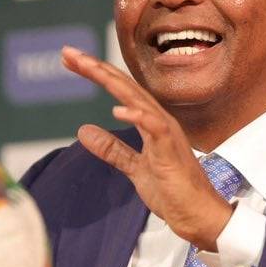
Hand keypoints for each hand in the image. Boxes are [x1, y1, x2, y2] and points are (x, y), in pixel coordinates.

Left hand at [61, 46, 233, 250]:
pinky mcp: (171, 151)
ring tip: (88, 67)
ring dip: (111, 82)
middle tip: (68, 52)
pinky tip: (118, 109)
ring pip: (137, 99)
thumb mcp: (133, 167)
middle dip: (96, 67)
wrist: (197, 214)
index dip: (95, 73)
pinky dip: (138, 116)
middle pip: (124, 86)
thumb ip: (111, 148)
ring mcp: (167, 133)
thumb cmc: (172, 190)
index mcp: (150, 121)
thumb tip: (83, 130)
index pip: (120, 90)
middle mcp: (159, 120)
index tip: (70, 60)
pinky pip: (155, 128)